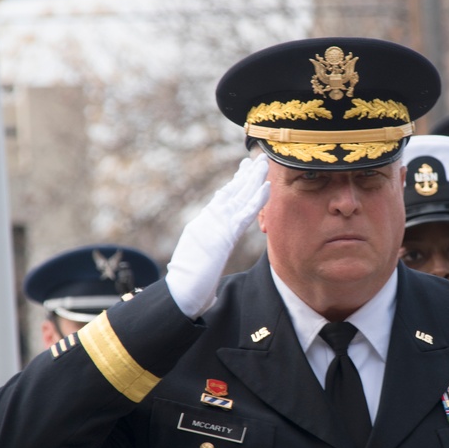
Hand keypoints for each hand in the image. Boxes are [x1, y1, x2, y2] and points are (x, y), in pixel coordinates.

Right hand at [166, 155, 269, 317]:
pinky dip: (256, 200)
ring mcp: (216, 225)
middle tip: (259, 158)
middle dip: (247, 175)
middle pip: (232, 192)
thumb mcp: (198, 263)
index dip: (235, 183)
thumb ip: (206, 255)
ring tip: (265, 163)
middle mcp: (210, 219)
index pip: (223, 199)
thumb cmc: (188, 283)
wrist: (182, 289)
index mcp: (204, 224)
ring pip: (239, 197)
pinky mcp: (225, 235)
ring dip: (253, 179)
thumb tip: (209, 260)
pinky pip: (245, 214)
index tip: (244, 168)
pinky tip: (267, 187)